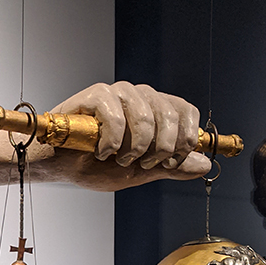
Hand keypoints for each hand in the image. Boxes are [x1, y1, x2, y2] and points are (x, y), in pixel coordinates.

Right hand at [53, 81, 208, 176]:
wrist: (60, 166)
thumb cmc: (95, 165)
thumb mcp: (141, 171)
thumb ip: (171, 166)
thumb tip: (204, 164)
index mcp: (154, 109)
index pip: (186, 112)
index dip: (185, 140)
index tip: (169, 161)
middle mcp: (139, 96)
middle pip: (170, 116)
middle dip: (159, 150)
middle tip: (141, 164)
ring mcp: (118, 93)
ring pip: (146, 118)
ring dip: (134, 149)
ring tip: (117, 159)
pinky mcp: (96, 95)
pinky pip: (117, 118)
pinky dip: (112, 143)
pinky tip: (101, 152)